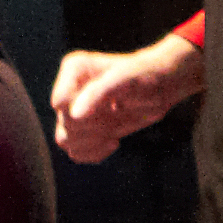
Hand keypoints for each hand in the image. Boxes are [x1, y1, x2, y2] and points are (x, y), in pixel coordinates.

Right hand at [49, 34, 199, 163]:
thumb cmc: (144, 76)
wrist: (160, 87)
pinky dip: (93, 153)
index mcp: (74, 69)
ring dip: (92, 142)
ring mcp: (74, 111)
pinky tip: (114, 142)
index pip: (61, 102)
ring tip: (113, 132)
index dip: (85, 112)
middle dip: (94, 127)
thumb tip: (75, 115)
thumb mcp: (125, 79)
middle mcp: (69, 89)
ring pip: (64, 140)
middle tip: (118, 118)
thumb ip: (98, 93)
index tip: (111, 105)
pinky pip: (75, 153)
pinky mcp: (84, 130)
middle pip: (66, 124)